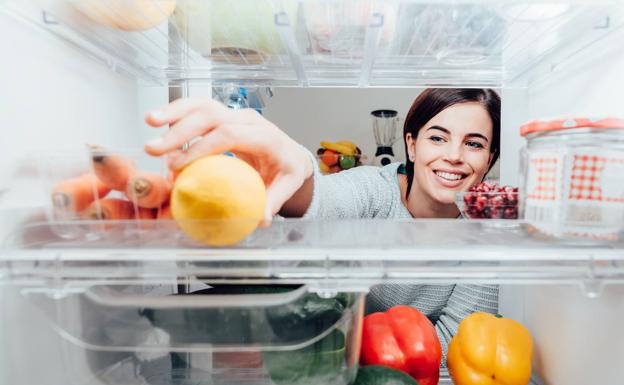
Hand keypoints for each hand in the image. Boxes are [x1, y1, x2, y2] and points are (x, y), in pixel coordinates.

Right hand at [144, 97, 312, 223]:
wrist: (289, 153)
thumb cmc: (286, 170)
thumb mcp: (287, 185)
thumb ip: (273, 201)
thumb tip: (260, 219)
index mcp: (265, 136)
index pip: (230, 134)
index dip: (202, 147)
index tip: (179, 165)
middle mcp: (248, 119)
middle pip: (211, 116)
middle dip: (180, 130)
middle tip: (155, 149)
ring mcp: (235, 114)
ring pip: (202, 105)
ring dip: (174, 112)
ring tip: (149, 121)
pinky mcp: (224, 114)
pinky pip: (198, 108)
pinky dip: (177, 111)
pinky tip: (157, 120)